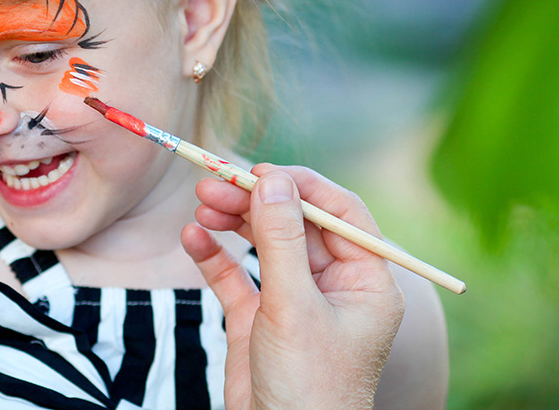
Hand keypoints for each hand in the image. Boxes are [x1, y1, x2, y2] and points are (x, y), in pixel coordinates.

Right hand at [180, 164, 405, 409]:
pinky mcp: (261, 319)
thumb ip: (282, 239)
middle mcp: (333, 286)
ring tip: (200, 204)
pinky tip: (192, 238)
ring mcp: (295, 301)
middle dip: (254, 201)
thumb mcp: (295, 306)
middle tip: (213, 183)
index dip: (300, 186)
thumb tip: (273, 179)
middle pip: (294, 223)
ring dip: (232, 221)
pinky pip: (237, 275)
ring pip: (263, 243)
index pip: (339, 213)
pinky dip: (214, 255)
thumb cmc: (309, 387)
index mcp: (365, 281)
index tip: (259, 171)